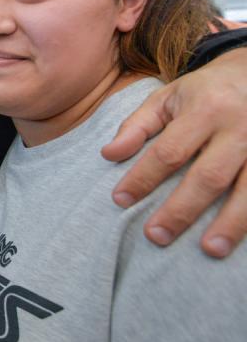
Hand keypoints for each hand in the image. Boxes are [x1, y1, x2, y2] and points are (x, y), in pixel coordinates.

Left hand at [102, 49, 246, 257]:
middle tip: (155, 236)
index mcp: (204, 110)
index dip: (142, 178)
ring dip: (230, 223)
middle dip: (181, 210)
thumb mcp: (168, 97)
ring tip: (210, 250)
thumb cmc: (206, 91)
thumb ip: (137, 126)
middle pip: (208, 176)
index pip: (168, 151)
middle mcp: (238, 127)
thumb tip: (108, 154)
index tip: (120, 200)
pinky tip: (242, 239)